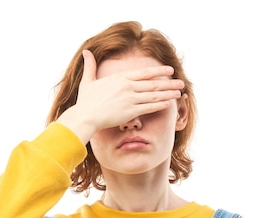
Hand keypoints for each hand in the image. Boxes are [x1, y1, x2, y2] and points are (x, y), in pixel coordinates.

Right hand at [57, 50, 183, 143]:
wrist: (85, 116)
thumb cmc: (86, 101)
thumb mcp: (88, 81)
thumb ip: (90, 66)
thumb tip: (86, 52)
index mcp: (120, 78)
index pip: (144, 73)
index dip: (159, 71)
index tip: (170, 70)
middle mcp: (127, 86)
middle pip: (153, 84)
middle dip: (169, 83)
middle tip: (181, 82)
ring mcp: (130, 99)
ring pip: (153, 95)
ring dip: (168, 94)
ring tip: (178, 93)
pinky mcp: (130, 112)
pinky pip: (149, 107)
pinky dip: (159, 105)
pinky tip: (168, 103)